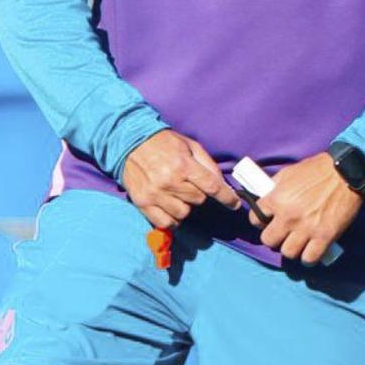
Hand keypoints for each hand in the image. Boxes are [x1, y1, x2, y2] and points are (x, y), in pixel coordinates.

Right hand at [122, 130, 241, 230]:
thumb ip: (208, 165)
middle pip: (198, 200)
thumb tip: (222, 185)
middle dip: (198, 193)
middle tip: (189, 184)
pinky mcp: (142, 203)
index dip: (227, 198)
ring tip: (177, 194)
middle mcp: (169, 181)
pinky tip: (170, 207)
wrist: (129, 142)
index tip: (234, 204)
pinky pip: (165, 222)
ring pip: (183, 213)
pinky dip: (171, 219)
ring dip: (184, 206)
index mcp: (183, 165)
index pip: (212, 187)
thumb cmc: (163, 143)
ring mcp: (155, 194)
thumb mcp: (190, 145)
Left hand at [249, 152, 364, 263]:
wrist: (346, 172)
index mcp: (277, 199)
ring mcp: (306, 228)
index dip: (260, 221)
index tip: (268, 221)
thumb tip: (264, 198)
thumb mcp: (288, 173)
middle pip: (269, 241)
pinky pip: (310, 258)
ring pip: (288, 253)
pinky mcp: (324, 236)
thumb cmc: (317, 170)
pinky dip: (309, 258)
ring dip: (291, 249)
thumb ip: (274, 188)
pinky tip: (310, 252)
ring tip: (297, 243)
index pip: (255, 220)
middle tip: (283, 233)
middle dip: (274, 238)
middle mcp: (288, 216)